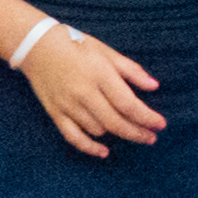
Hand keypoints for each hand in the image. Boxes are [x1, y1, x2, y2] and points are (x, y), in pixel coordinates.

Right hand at [13, 23, 167, 159]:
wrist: (37, 47)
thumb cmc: (76, 45)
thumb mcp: (107, 52)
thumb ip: (131, 70)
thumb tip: (154, 86)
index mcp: (100, 75)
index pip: (128, 104)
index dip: (147, 117)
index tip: (160, 124)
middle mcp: (84, 92)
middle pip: (116, 122)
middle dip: (137, 132)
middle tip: (152, 137)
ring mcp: (68, 104)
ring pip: (98, 129)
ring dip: (116, 133)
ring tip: (128, 129)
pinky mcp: (55, 112)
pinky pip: (73, 136)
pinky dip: (89, 147)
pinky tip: (103, 151)